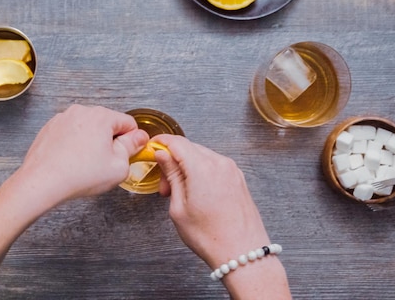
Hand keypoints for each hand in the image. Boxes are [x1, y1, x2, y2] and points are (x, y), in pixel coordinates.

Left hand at [17, 104, 148, 202]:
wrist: (42, 182)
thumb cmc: (79, 175)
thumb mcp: (118, 166)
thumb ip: (132, 148)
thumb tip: (138, 137)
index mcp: (101, 116)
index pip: (128, 122)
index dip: (131, 140)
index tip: (127, 154)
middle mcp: (81, 111)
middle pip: (106, 124)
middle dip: (110, 141)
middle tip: (104, 163)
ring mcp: (63, 118)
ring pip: (87, 129)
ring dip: (91, 142)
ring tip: (85, 165)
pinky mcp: (49, 128)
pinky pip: (70, 134)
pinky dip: (74, 145)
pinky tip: (71, 162)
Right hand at [152, 134, 289, 298]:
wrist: (242, 253)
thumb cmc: (211, 236)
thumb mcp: (179, 207)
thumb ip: (171, 175)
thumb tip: (163, 155)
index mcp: (203, 167)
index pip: (177, 142)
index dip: (161, 143)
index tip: (152, 148)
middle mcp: (220, 164)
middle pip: (190, 148)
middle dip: (173, 161)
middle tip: (165, 185)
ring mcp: (232, 171)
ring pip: (202, 156)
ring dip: (187, 168)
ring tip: (180, 194)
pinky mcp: (239, 179)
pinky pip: (215, 166)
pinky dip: (202, 172)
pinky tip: (196, 193)